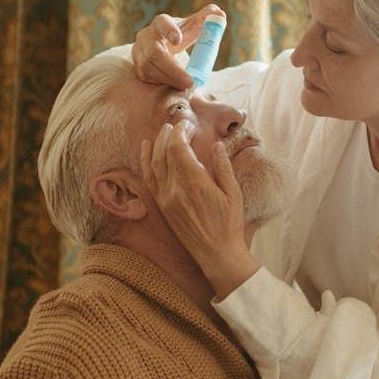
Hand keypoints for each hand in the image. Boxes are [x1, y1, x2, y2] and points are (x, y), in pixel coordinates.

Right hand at [132, 4, 226, 89]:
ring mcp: (139, 52)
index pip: (161, 23)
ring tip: (186, 86)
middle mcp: (146, 37)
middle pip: (154, 53)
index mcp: (160, 23)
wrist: (164, 45)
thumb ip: (206, 19)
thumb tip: (220, 13)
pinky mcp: (138, 67)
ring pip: (149, 68)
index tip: (178, 40)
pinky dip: (163, 83)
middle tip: (190, 81)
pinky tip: (176, 86)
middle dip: (172, 69)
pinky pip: (148, 77)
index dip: (168, 30)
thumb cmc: (181, 34)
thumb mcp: (194, 26)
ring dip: (169, 79)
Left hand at [140, 121, 259, 297]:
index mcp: (194, 183)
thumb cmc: (229, 224)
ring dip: (155, 145)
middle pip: (163, 153)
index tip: (188, 125)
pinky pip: (149, 179)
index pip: (178, 148)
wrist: (216, 254)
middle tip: (177, 124)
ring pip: (153, 165)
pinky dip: (146, 162)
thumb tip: (216, 145)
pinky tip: (146, 152)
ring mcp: (166, 198)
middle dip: (168, 135)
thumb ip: (223, 167)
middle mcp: (175, 189)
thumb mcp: (233, 194)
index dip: (180, 132)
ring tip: (161, 132)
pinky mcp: (162, 206)